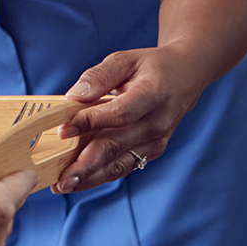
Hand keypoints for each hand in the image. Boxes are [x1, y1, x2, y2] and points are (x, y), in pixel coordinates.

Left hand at [53, 47, 207, 193]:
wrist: (186, 77)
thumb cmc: (151, 67)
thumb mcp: (125, 59)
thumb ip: (99, 76)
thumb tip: (73, 97)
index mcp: (153, 93)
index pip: (119, 113)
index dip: (89, 123)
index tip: (62, 131)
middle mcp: (157, 123)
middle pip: (116, 147)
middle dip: (86, 166)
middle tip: (60, 180)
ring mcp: (157, 141)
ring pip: (119, 164)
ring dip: (89, 178)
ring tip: (63, 186)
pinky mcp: (152, 151)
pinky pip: (123, 166)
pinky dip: (99, 175)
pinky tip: (78, 180)